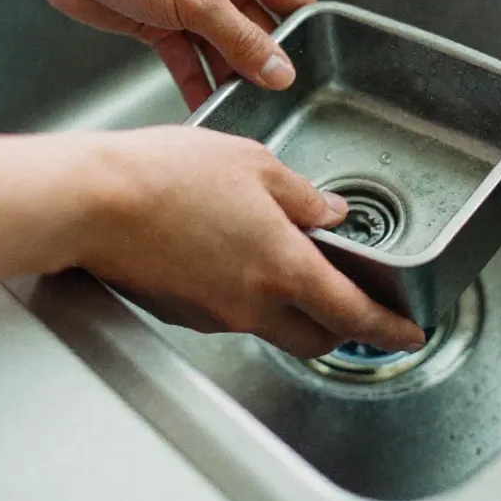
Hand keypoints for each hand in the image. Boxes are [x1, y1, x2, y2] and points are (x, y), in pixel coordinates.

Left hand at [36, 0, 314, 109]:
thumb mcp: (198, 0)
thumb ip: (241, 41)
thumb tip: (280, 71)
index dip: (304, 33)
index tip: (311, 70)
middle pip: (258, 30)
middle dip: (262, 64)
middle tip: (274, 100)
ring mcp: (192, 4)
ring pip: (222, 50)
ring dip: (228, 78)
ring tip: (241, 110)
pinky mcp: (162, 24)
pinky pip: (190, 59)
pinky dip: (196, 82)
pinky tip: (206, 106)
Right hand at [78, 126, 425, 358]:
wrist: (92, 201)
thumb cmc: (166, 175)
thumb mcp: (253, 164)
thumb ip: (301, 195)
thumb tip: (330, 214)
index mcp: (283, 268)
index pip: (353, 315)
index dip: (389, 328)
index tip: (408, 332)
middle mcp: (253, 304)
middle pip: (317, 336)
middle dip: (344, 327)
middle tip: (353, 301)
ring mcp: (215, 314)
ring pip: (273, 326)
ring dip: (293, 307)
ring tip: (286, 260)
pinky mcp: (183, 313)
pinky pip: (232, 313)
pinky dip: (249, 297)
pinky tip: (236, 257)